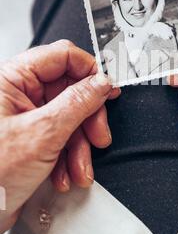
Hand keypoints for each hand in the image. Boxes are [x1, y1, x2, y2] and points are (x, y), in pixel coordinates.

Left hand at [0, 40, 119, 233]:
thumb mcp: (42, 134)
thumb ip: (78, 103)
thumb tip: (101, 83)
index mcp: (12, 79)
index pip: (62, 57)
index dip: (90, 71)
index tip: (108, 89)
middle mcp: (17, 95)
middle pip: (70, 91)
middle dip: (88, 119)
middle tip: (98, 136)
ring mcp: (24, 118)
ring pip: (69, 118)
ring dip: (79, 147)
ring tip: (78, 169)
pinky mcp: (29, 140)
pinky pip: (60, 139)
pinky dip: (68, 158)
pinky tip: (64, 175)